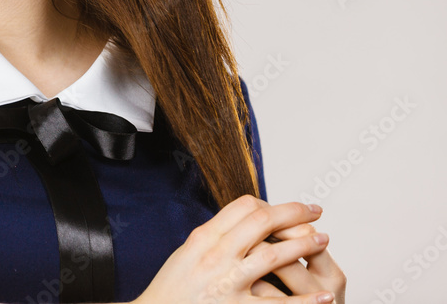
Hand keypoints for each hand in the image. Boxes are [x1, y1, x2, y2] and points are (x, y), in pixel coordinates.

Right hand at [135, 195, 336, 303]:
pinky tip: (325, 297)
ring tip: (323, 240)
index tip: (288, 209)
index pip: (243, 207)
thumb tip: (243, 221)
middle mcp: (215, 256)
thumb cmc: (172, 290)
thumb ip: (214, 238)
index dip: (271, 204)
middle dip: (294, 213)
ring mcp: (226, 283)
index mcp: (203, 238)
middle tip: (315, 211)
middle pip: (261, 222)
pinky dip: (305, 302)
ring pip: (272, 256)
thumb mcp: (186, 253)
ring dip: (303, 246)